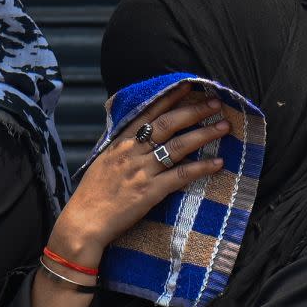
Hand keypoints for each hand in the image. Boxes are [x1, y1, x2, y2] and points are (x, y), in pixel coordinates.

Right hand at [48, 83, 227, 267]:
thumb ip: (120, 147)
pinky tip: (217, 162)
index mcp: (120, 143)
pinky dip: (201, 168)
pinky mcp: (150, 192)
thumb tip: (137, 134)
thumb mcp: (103, 162)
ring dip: (203, 134)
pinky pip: (181, 176)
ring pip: (178, 146)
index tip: (188, 85)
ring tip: (223, 126)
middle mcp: (132, 152)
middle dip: (193, 111)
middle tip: (215, 103)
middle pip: (167, 124)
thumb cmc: (92, 194)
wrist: (83, 221)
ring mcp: (142, 171)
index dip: (169, 98)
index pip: (148, 113)